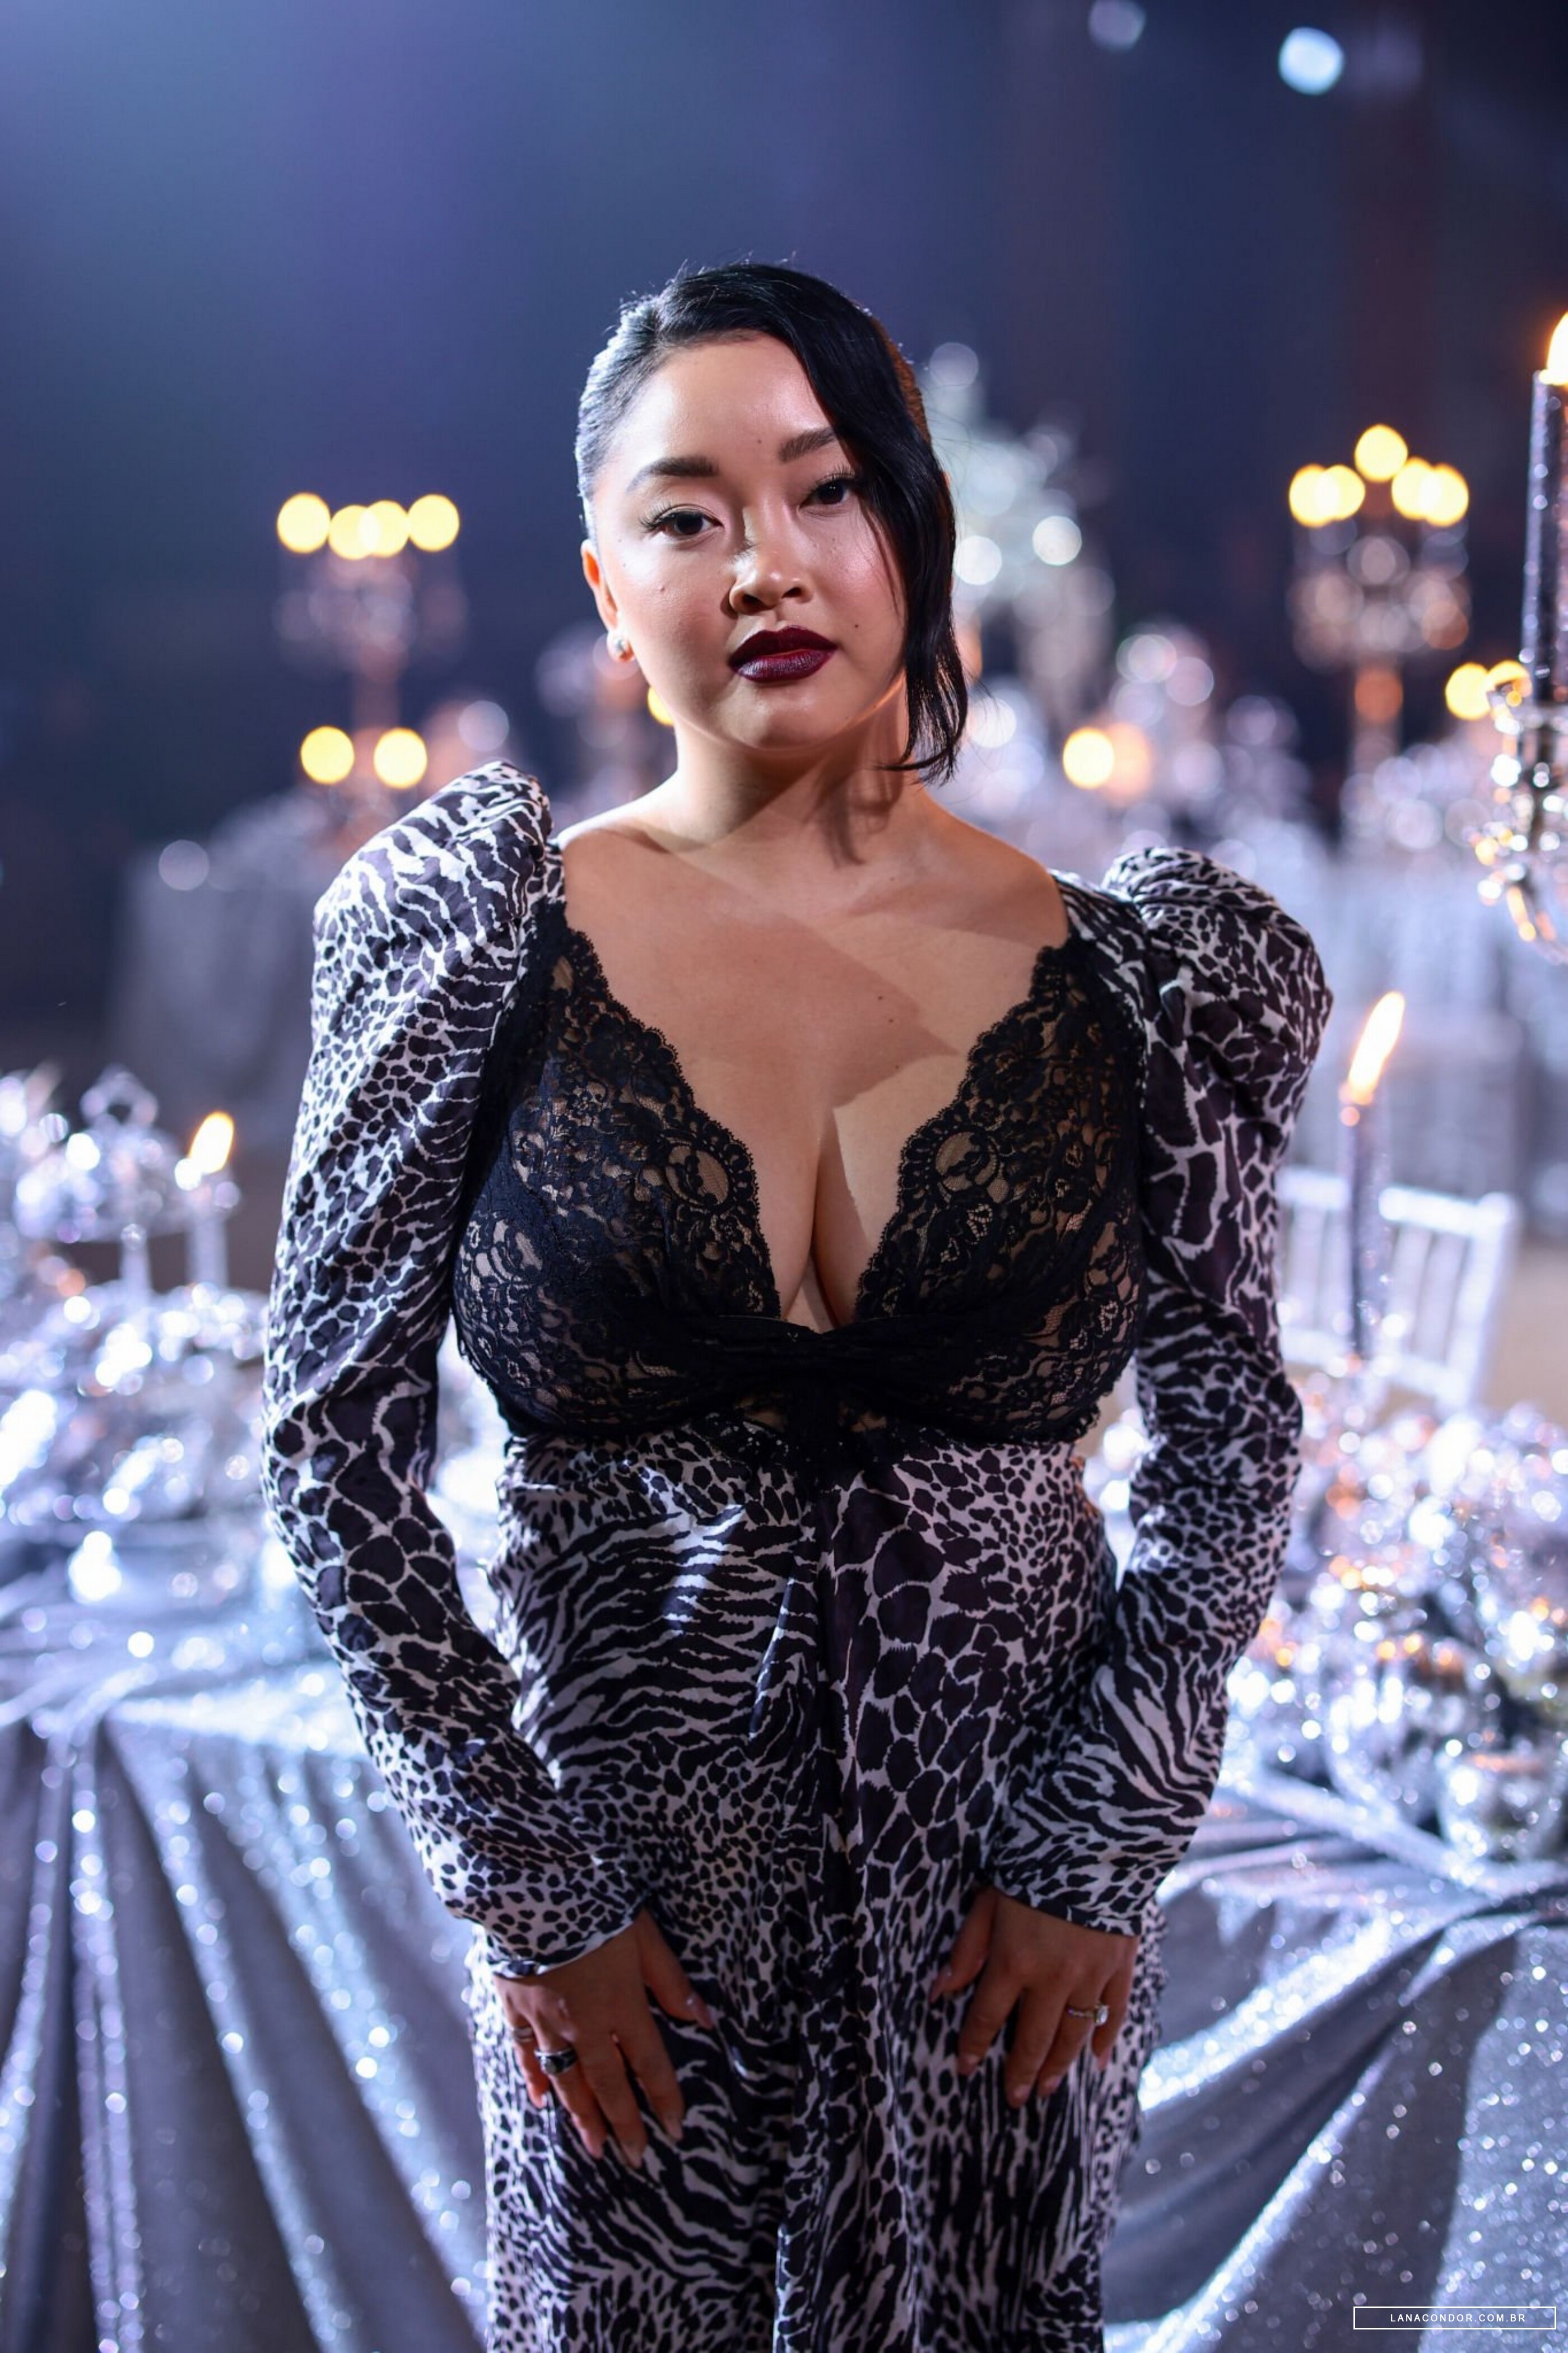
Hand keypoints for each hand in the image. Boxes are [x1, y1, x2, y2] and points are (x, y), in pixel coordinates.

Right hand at [494, 1907, 715, 2167]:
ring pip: (567, 2079)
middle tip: (633, 2159)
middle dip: (623, 2123)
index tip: (676, 2131)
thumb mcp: (645, 1937)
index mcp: (621, 2005)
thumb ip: (670, 1982)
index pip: (649, 2064)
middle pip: (607, 2084)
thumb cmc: (597, 1905)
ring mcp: (546, 2020)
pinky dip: (534, 2080)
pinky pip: (525, 2054)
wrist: (533, 1888)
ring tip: (594, 2148)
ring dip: (582, 2116)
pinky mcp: (516, 2007)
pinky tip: (541, 2103)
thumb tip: (704, 2020)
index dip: (664, 2099)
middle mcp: (584, 2023)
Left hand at [931, 1883, 1137, 2104]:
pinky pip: (1114, 2012)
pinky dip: (1106, 2038)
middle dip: (1020, 2070)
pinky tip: (1097, 2061)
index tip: (963, 2067)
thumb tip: (939, 1990)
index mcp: (1015, 1961)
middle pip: (1034, 2037)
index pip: (988, 2016)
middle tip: (1013, 2099)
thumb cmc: (1032, 1864)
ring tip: (1046, 2089)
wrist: (1095, 1841)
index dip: (974, 2044)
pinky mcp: (1121, 1965)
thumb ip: (968, 1949)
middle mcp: (1053, 1978)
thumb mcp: (989, 1900)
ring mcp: (1091, 1975)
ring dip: (1059, 2065)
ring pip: (1074, 2034)